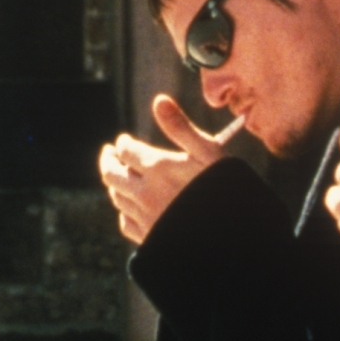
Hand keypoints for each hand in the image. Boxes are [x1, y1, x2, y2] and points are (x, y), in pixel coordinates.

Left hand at [98, 95, 245, 243]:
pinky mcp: (149, 239)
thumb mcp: (210, 154)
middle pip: (111, 173)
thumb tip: (159, 101)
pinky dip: (123, 211)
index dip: (122, 143)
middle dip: (108, 160)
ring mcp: (145, 218)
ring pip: (117, 197)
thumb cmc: (226, 192)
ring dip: (114, 184)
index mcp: (157, 168)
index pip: (126, 150)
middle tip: (109, 154)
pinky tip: (129, 209)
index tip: (123, 141)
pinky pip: (125, 223)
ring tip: (117, 177)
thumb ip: (182, 128)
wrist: (230, 239)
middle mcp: (144, 192)